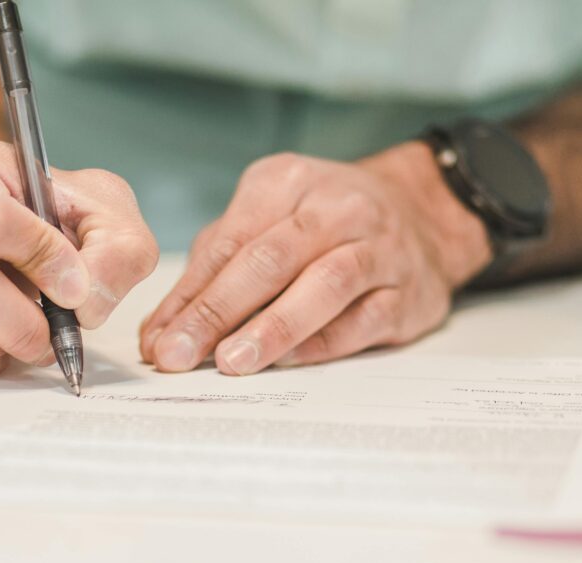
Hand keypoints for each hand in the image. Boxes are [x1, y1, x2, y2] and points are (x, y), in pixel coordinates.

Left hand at [139, 142, 491, 374]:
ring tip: (232, 362)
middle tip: (179, 355)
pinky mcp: (408, 291)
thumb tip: (160, 333)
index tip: (158, 339)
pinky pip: (363, 319)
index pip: (229, 242)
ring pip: (324, 286)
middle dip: (216, 312)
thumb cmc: (323, 223)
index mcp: (287, 181)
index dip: (189, 294)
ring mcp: (379, 248)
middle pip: (269, 260)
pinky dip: (323, 343)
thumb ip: (212, 270)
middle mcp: (337, 208)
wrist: (422, 212)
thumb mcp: (266, 219)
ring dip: (273, 328)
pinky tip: (288, 362)